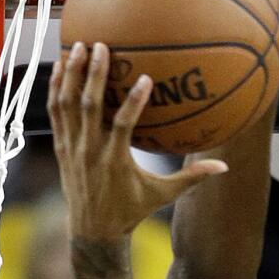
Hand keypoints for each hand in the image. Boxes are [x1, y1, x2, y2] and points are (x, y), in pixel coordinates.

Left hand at [49, 42, 227, 239]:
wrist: (92, 231)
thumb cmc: (131, 210)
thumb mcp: (161, 196)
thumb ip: (190, 179)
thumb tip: (224, 166)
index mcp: (115, 162)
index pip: (122, 127)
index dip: (133, 102)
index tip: (145, 78)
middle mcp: (89, 152)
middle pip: (88, 108)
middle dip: (93, 75)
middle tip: (100, 46)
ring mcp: (71, 148)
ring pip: (66, 106)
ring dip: (70, 75)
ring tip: (77, 46)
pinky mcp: (60, 147)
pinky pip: (55, 113)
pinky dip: (55, 89)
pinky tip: (60, 66)